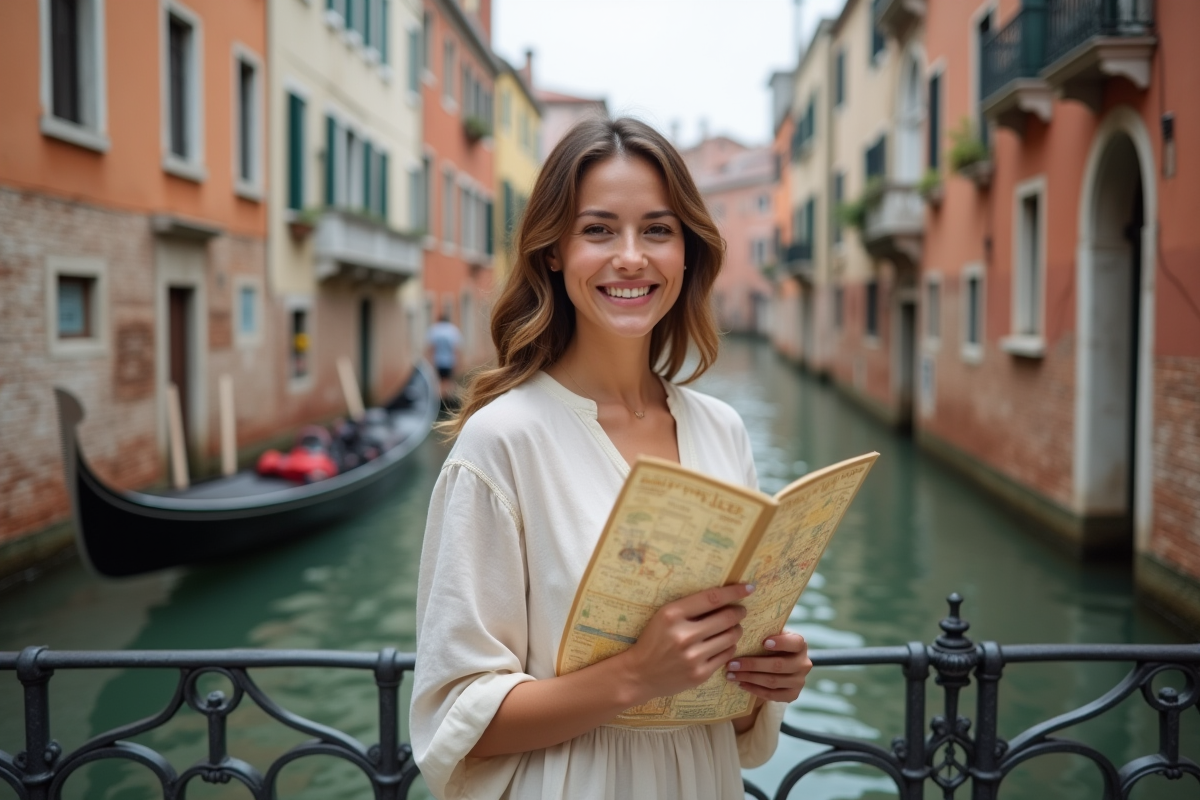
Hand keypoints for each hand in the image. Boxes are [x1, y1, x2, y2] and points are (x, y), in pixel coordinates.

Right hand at [621, 584, 753, 704]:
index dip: (734, 592)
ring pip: (731, 637)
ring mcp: (693, 657)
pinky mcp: (700, 674)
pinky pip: (727, 655)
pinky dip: (730, 647)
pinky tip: (724, 644)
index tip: (748, 588)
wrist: (640, 674)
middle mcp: (683, 635)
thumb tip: (724, 598)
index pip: (712, 598)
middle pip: (726, 618)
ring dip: (736, 630)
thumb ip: (690, 608)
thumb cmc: (653, 640)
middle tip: (740, 610)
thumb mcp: (664, 617)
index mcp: (672, 615)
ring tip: (732, 628)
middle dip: (739, 612)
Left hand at [724, 632, 812, 702]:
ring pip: (773, 681)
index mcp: (800, 644)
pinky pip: (772, 695)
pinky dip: (755, 690)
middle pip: (778, 665)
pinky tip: (742, 684)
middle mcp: (803, 663)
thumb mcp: (772, 636)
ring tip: (732, 675)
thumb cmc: (771, 646)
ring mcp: (799, 681)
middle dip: (752, 665)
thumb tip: (740, 634)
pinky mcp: (793, 695)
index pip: (795, 643)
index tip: (764, 642)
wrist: (780, 666)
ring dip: (749, 678)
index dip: (781, 643)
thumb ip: (764, 634)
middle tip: (732, 664)